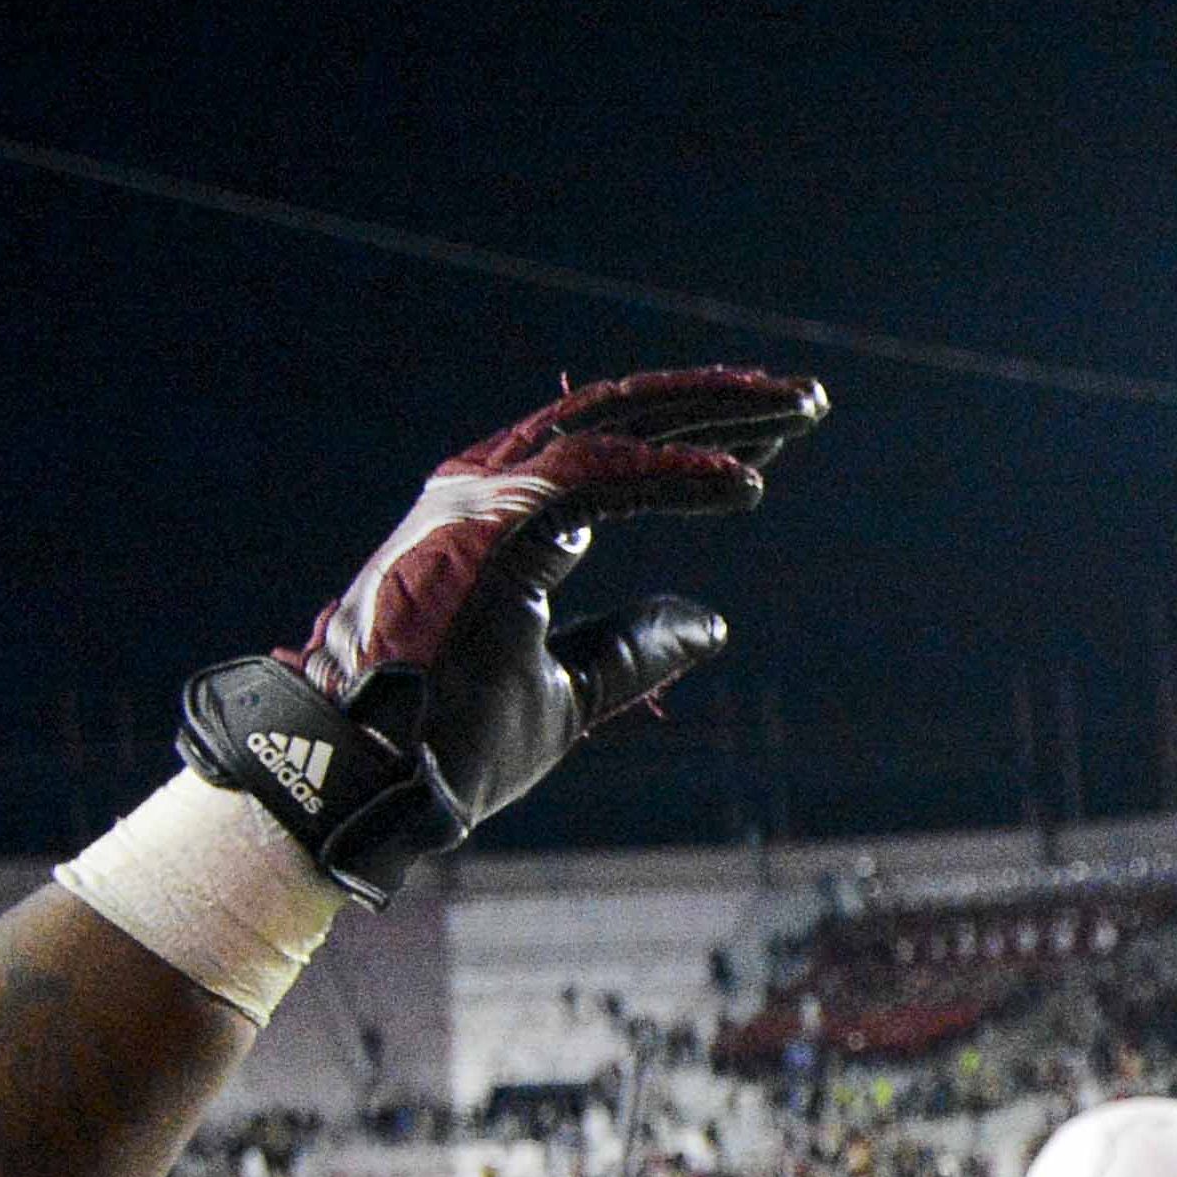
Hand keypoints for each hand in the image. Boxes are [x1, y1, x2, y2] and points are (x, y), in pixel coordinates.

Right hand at [189, 369, 827, 894]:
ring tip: (797, 413)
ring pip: (618, 425)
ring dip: (713, 416)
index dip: (691, 438)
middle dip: (719, 406)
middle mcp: (489, 489)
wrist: (370, 774)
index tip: (768, 443)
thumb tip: (713, 624)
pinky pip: (602, 478)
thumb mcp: (569, 690)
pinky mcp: (494, 526)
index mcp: (501, 517)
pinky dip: (677, 476)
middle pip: (623, 419)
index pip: (609, 449)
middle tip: (805, 402)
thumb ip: (634, 647)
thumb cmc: (450, 737)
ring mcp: (487, 501)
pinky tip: (746, 485)